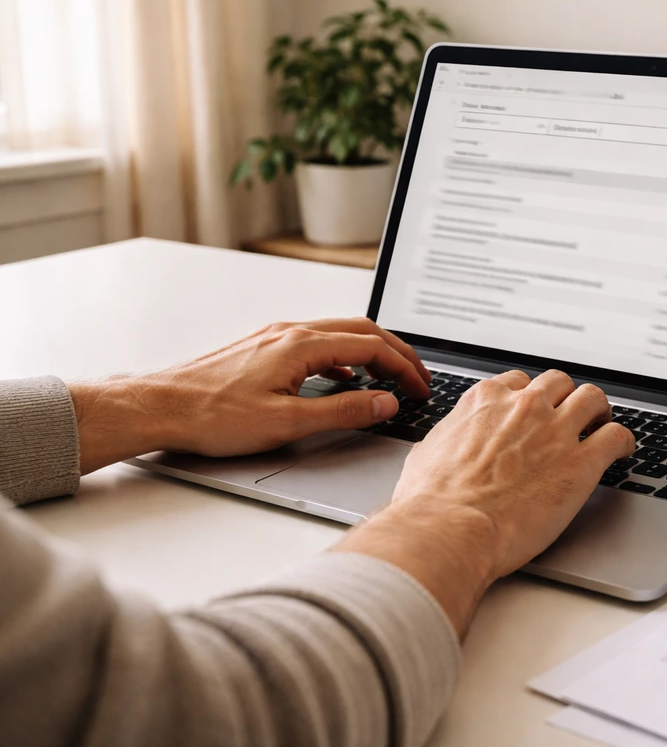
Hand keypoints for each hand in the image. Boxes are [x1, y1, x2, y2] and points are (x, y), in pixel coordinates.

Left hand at [69, 318, 431, 473]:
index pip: (372, 345)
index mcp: (301, 344)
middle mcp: (291, 332)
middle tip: (417, 377)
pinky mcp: (264, 348)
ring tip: (389, 377)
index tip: (420, 387)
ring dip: (372, 351)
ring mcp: (276, 337)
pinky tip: (343, 378)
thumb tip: (385, 402)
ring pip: (340, 332)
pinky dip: (344, 356)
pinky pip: (318, 342)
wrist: (159, 406)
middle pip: (362, 330)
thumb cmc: (211, 415)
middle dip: (396, 352)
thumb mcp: (287, 422)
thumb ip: (343, 411)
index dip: (404, 366)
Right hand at [337, 369, 635, 633]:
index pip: (520, 382)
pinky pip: (616, 436)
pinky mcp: (581, 463)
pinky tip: (622, 451)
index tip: (536, 411)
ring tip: (602, 425)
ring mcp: (556, 431)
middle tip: (572, 416)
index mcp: (486, 401)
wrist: (450, 529)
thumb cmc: (432, 502)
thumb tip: (443, 446)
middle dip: (567, 398)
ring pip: (593, 399)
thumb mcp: (428, 453)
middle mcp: (524, 407)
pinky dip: (623, 441)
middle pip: (560, 383)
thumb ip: (448, 439)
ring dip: (600, 411)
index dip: (531, 398)